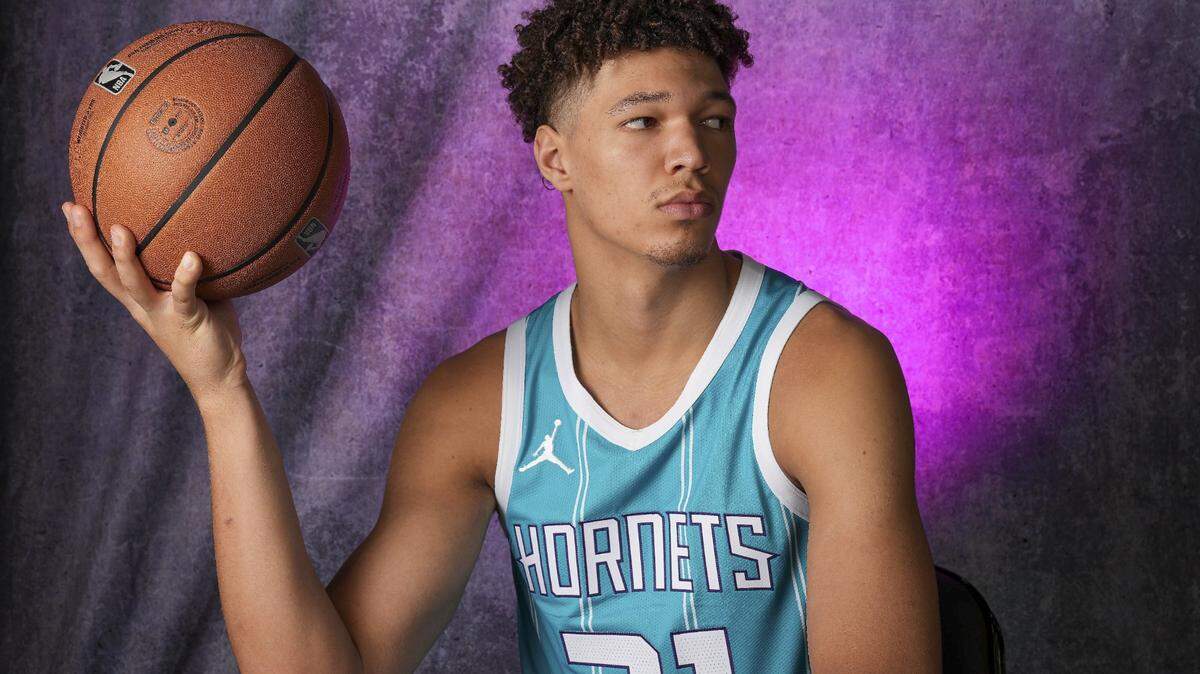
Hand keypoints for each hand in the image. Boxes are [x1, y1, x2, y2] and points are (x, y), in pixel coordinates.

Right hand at [64, 201, 248, 401]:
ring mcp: (162, 313)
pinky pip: (184, 296)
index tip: (69, 206)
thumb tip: (195, 224)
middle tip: (76, 209)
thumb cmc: (207, 329)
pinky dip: (186, 276)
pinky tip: (191, 257)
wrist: (219, 375)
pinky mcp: (187, 320)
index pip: (102, 265)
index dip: (84, 238)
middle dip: (87, 240)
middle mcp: (143, 305)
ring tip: (119, 230)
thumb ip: (184, 267)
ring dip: (124, 258)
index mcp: (138, 298)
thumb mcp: (189, 294)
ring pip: (135, 284)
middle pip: (105, 272)